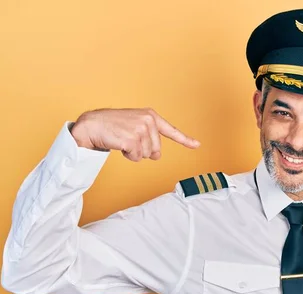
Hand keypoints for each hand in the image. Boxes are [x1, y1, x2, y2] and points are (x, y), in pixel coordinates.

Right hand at [70, 108, 199, 161]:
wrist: (92, 124)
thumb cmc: (113, 126)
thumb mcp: (135, 127)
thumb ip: (150, 139)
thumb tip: (157, 155)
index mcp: (150, 116)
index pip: (171, 130)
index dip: (185, 139)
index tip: (197, 145)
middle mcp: (148, 120)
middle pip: (156, 149)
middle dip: (143, 150)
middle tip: (128, 139)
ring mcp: (140, 129)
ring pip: (146, 154)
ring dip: (134, 152)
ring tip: (122, 139)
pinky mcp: (132, 139)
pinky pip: (136, 157)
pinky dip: (128, 155)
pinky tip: (119, 144)